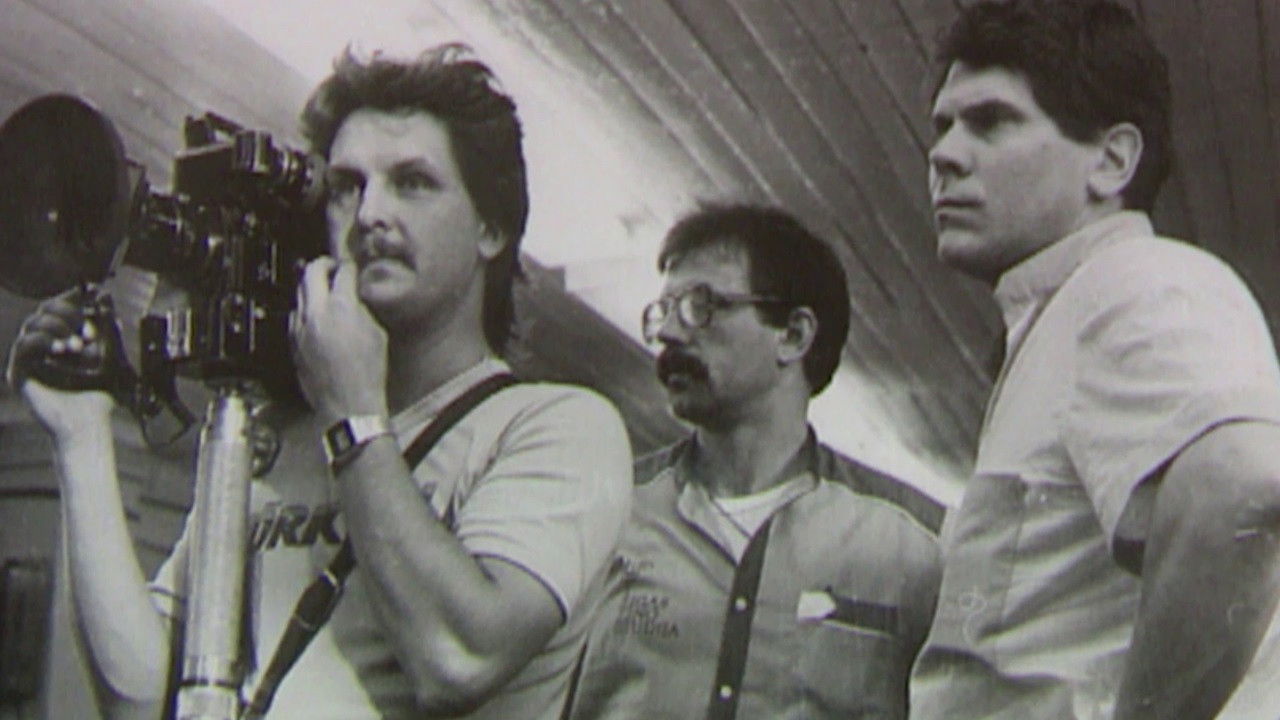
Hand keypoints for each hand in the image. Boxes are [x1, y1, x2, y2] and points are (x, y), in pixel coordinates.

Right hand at [8, 287, 115, 437]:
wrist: (90, 421)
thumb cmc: (100, 391)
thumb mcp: (109, 353)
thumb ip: (107, 326)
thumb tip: (104, 296)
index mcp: (62, 338)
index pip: (58, 308)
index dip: (70, 298)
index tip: (87, 293)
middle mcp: (43, 347)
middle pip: (44, 311)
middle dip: (67, 315)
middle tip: (87, 333)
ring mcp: (29, 360)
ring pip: (33, 324)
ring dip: (57, 328)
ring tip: (77, 347)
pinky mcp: (19, 373)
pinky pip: (23, 345)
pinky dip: (43, 341)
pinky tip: (60, 350)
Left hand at [290, 257, 387, 420]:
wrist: (349, 404)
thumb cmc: (367, 374)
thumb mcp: (376, 335)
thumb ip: (361, 311)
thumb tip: (353, 300)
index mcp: (342, 308)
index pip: (341, 273)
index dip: (348, 266)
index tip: (350, 267)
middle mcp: (317, 314)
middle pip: (311, 273)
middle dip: (322, 265)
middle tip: (331, 267)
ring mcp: (301, 328)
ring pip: (298, 293)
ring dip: (311, 287)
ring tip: (322, 290)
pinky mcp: (293, 343)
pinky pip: (295, 316)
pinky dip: (305, 309)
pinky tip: (315, 315)